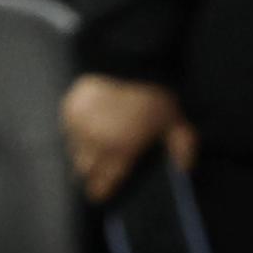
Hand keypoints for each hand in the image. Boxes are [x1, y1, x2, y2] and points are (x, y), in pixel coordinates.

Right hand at [60, 74, 197, 203]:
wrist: (129, 59)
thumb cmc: (154, 92)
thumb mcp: (175, 119)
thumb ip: (182, 145)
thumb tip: (185, 168)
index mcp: (120, 152)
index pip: (102, 185)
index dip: (101, 191)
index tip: (102, 193)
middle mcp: (95, 144)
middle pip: (84, 171)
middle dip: (91, 172)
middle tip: (101, 167)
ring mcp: (79, 127)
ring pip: (73, 150)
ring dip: (83, 150)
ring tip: (97, 143)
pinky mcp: (69, 109)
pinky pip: (68, 129)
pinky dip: (76, 129)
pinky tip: (89, 122)